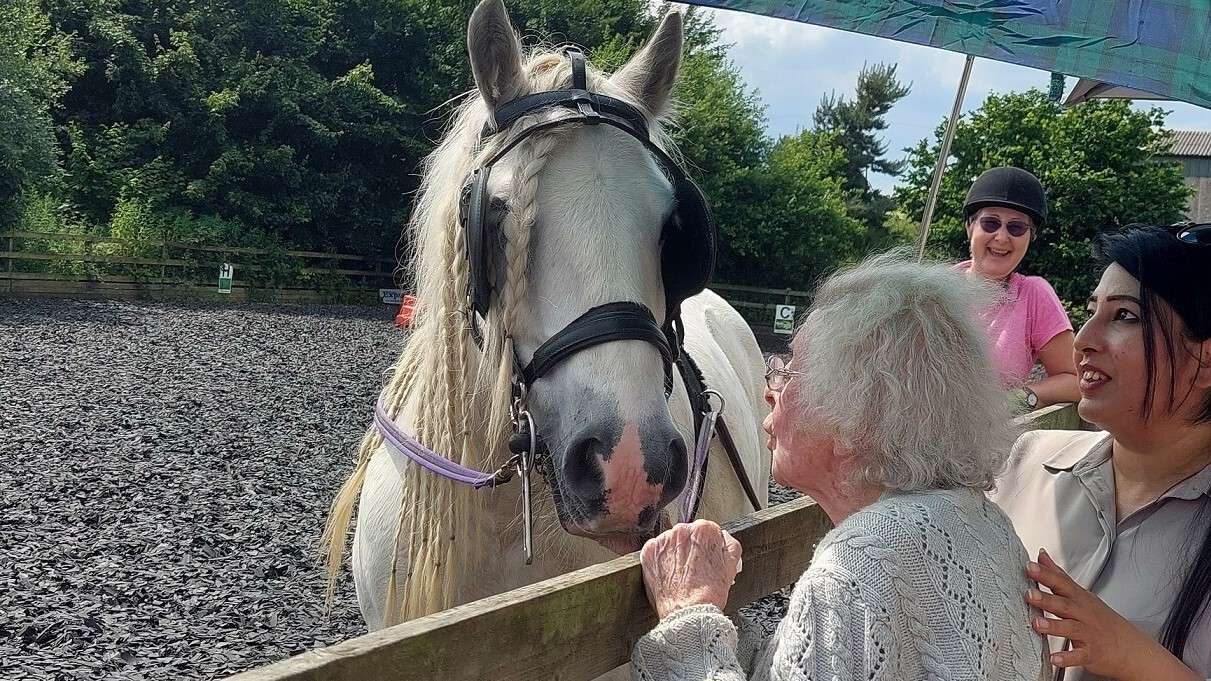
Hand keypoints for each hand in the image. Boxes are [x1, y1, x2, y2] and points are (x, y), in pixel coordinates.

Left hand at [639, 519, 741, 619]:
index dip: (708, 547)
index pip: (707, 530)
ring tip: (681, 574)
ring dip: (675, 553)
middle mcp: (682, 530)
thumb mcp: (731, 566)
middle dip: (691, 548)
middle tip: (694, 568)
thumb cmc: (709, 594)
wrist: (688, 613)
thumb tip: (723, 537)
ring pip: (671, 542)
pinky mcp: (648, 552)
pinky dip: (660, 560)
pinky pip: (656, 551)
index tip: (706, 558)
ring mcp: (663, 540)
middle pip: (688, 534)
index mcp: (704, 530)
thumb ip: (730, 544)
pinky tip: (669, 574)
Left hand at [1026, 549, 1197, 680]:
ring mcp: (1088, 634)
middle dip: (1046, 599)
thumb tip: (1042, 556)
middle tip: (1028, 593)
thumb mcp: (1081, 593)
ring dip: (1053, 626)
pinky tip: (1054, 658)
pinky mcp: (1091, 653)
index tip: (1030, 566)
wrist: (1131, 648)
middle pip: (1064, 604)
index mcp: (1079, 599)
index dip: (1046, 575)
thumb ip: (1059, 575)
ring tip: (1036, 623)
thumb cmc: (1101, 619)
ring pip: (1070, 628)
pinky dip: (1067, 658)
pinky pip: (1078, 656)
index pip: (1061, 583)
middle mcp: (1083, 614)